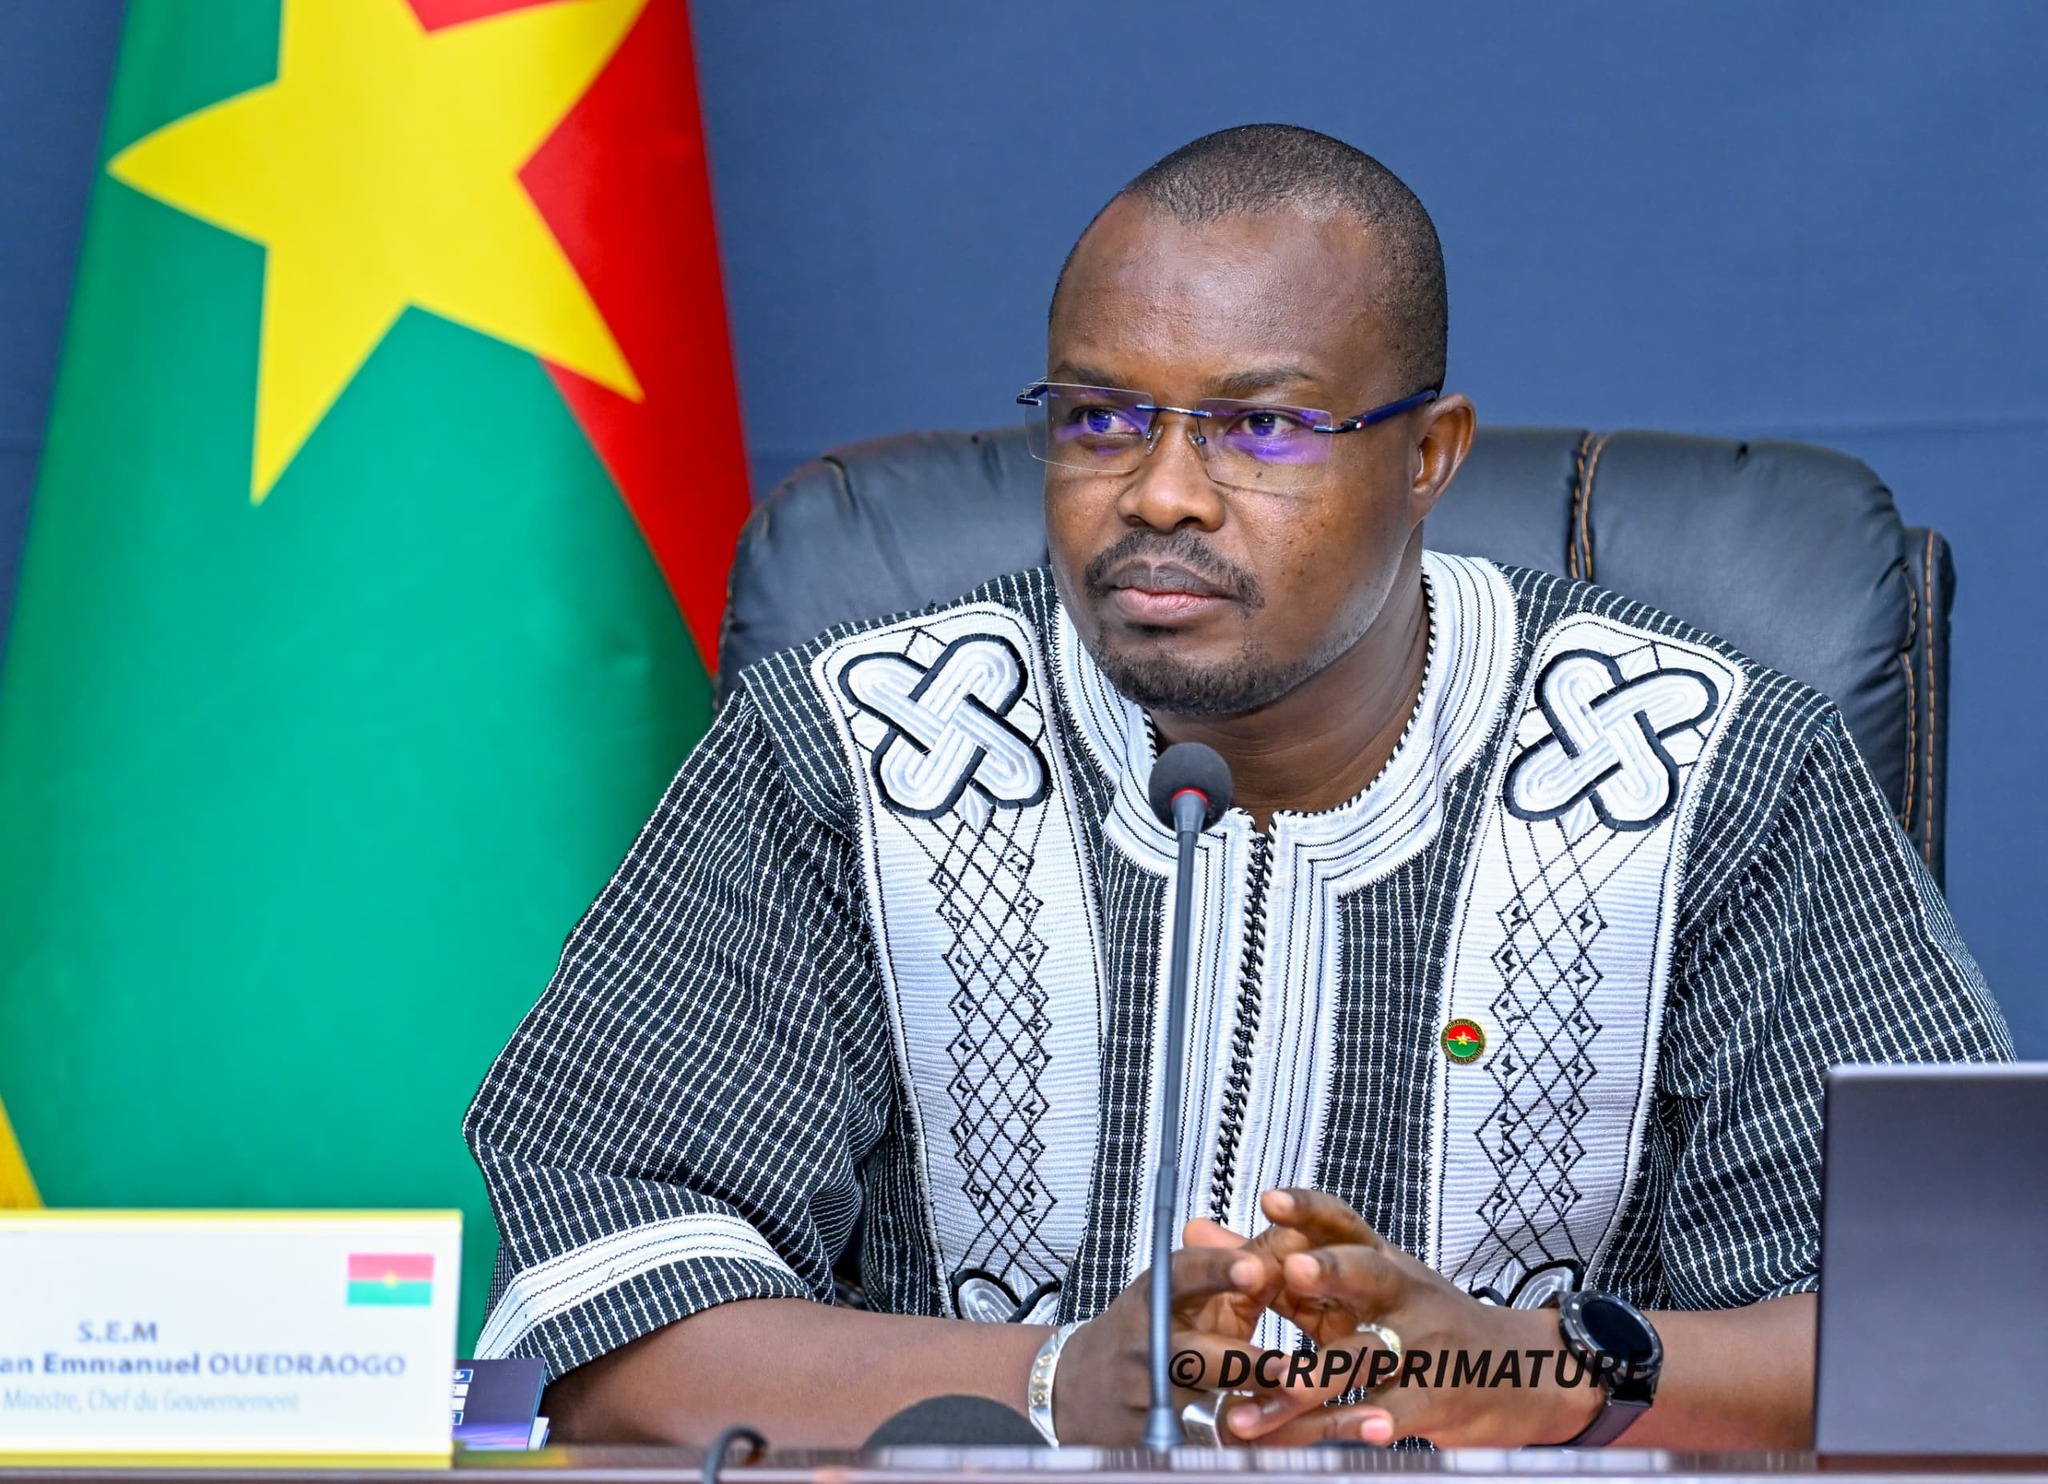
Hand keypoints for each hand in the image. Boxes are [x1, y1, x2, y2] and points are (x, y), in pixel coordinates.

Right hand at [1050, 1240, 1283, 1443]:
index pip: (1183, 1275)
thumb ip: (1235, 1273)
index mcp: (1156, 1297)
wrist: (1082, 1388)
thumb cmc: (1150, 1330)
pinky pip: (1203, 1447)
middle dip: (1243, 1363)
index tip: (1254, 1269)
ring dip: (1246, 1414)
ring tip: (1289, 1412)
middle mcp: (1149, 1346)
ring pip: (1201, 1411)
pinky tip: (1274, 1446)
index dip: (1218, 1271)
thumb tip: (1294, 1235)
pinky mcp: (1158, 1439)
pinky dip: (1239, 1446)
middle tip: (1290, 1366)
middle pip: (1193, 1356)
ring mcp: (1150, 1398)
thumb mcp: (1182, 1293)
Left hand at [1217, 1189, 1603, 1447]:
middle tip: (1287, 1269)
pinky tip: (1360, 1431)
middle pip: (1367, 1272)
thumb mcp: (1362, 1288)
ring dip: (1312, 1378)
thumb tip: (1199, 1233)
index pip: (1345, 1223)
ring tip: (1274, 1394)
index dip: (1308, 1210)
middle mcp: (1403, 1292)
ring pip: (1364, 1354)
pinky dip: (1372, 1422)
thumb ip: (1278, 1263)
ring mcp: (1424, 1343)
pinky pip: (1396, 1408)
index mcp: (1381, 1261)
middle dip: (1328, 1269)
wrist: (1524, 1371)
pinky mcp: (1438, 1395)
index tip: (1268, 1198)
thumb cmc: (1426, 1324)